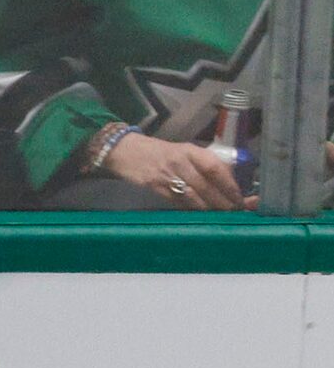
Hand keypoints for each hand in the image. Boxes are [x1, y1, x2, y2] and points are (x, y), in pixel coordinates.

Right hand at [104, 132, 248, 210]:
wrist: (126, 151)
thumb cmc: (159, 152)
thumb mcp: (183, 152)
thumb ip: (202, 164)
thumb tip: (226, 181)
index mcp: (191, 151)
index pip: (216, 168)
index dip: (230, 184)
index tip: (241, 197)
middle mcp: (180, 162)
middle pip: (207, 185)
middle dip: (223, 200)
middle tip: (236, 212)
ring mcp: (166, 175)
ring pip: (193, 196)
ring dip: (209, 208)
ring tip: (221, 217)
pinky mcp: (154, 187)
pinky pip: (177, 201)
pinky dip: (190, 209)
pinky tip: (199, 216)